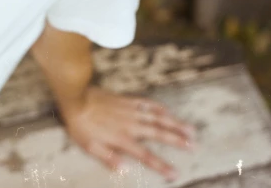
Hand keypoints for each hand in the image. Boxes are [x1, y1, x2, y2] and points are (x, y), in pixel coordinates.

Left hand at [60, 86, 194, 181]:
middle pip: (158, 133)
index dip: (161, 165)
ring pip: (157, 117)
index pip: (146, 155)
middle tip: (194, 146)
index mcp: (122, 138)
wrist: (76, 96)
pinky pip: (147, 103)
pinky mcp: (127, 100)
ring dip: (174, 123)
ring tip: (190, 130)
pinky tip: (169, 111)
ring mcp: (130, 110)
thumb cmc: (80, 124)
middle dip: (177, 141)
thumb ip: (108, 158)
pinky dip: (159, 107)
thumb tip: (125, 171)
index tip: (175, 174)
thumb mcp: (89, 146)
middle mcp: (130, 124)